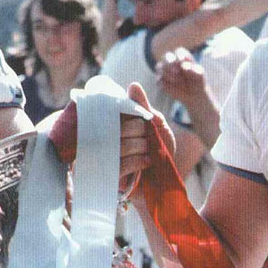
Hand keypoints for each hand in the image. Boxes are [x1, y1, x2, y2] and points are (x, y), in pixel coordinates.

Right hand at [47, 83, 173, 196]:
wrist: (164, 183)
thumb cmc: (159, 151)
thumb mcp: (156, 126)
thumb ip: (143, 106)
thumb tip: (133, 85)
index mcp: (112, 125)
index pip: (111, 111)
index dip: (129, 115)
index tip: (141, 122)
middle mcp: (103, 140)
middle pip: (116, 127)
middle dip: (138, 131)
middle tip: (146, 139)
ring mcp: (103, 160)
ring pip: (119, 145)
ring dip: (140, 147)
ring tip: (148, 151)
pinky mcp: (108, 177)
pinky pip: (121, 164)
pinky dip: (139, 161)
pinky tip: (147, 162)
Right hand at [156, 48, 208, 105]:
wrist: (193, 95)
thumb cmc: (197, 82)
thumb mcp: (199, 76)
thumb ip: (193, 70)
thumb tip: (183, 66)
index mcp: (183, 57)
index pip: (179, 52)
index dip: (179, 55)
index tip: (182, 61)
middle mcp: (172, 62)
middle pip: (166, 57)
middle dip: (169, 62)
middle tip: (175, 70)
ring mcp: (165, 71)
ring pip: (159, 67)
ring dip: (168, 74)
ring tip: (178, 81)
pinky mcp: (160, 81)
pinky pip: (159, 80)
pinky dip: (166, 84)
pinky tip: (174, 88)